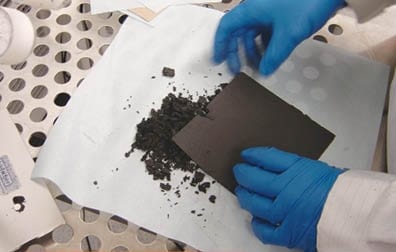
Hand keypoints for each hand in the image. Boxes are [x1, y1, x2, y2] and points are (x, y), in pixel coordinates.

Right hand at [213, 0, 344, 74]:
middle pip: (239, 32)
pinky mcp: (281, 13)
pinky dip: (267, 45)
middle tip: (238, 69)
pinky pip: (267, 31)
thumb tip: (264, 71)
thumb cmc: (307, 1)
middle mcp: (256, 8)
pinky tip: (272, 56)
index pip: (226, 28)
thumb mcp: (288, 35)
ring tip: (258, 67)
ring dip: (254, 51)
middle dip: (238, 53)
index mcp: (250, 9)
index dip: (221, 45)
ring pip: (254, 33)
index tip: (219, 60)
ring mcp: (269, 10)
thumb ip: (274, 56)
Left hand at [233, 147, 343, 251]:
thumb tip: (270, 165)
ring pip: (254, 203)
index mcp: (296, 169)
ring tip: (242, 192)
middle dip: (242, 173)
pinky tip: (255, 219)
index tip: (246, 155)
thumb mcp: (316, 169)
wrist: (357, 214)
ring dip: (245, 197)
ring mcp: (285, 211)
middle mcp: (286, 189)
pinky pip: (264, 230)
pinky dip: (257, 224)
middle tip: (238, 171)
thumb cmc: (340, 190)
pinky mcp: (288, 232)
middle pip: (254, 179)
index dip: (252, 155)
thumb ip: (292, 167)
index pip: (266, 157)